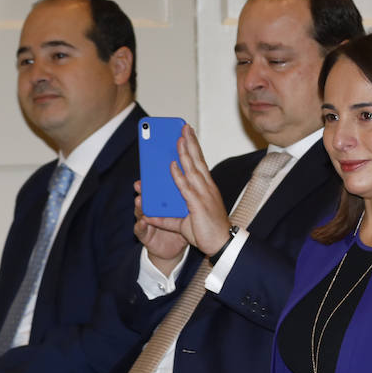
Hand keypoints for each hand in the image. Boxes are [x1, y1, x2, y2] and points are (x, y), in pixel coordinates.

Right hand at [134, 179, 188, 271]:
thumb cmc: (181, 229)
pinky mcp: (144, 235)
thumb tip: (193, 182)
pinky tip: (144, 220)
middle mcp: (153, 210)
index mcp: (164, 203)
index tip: (154, 174)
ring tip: (140, 200)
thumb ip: (186, 199)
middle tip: (140, 183)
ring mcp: (146, 222)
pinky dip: (141, 225)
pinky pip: (140, 229)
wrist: (175, 250)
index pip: (158, 190)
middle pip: (146, 198)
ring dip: (140, 206)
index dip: (154, 182)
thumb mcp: (186, 213)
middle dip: (143, 191)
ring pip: (140, 212)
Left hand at [135, 125, 230, 275]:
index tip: (189, 135)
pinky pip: (186, 187)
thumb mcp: (183, 224)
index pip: (200, 164)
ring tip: (179, 138)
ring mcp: (203, 195)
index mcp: (207, 189)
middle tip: (184, 127)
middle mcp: (207, 188)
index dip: (194, 149)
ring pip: (192, 169)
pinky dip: (178, 176)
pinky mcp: (198, 204)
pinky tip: (172, 165)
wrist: (221, 245)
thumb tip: (150, 215)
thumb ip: (167, 219)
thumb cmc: (208, 232)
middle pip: (198, 161)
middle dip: (191, 143)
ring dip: (185, 153)